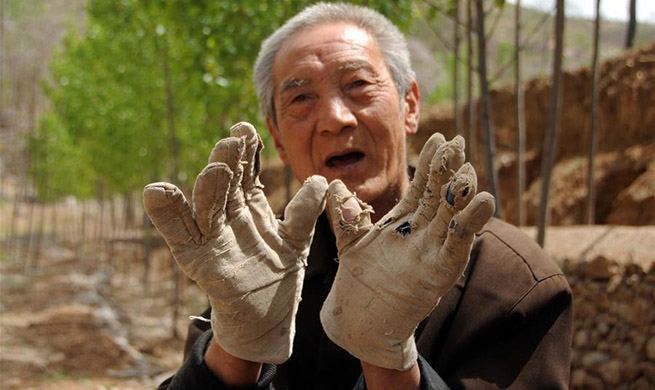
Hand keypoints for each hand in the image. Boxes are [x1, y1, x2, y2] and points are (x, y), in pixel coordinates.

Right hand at [143, 122, 327, 363]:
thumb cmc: (276, 277)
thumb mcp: (295, 240)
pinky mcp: (196, 261)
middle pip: (226, 183)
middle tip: (233, 141)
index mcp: (249, 206)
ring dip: (209, 186)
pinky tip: (156, 191)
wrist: (265, 320)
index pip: (246, 171)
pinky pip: (177, 234)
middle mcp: (227, 216)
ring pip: (206, 205)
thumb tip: (319, 178)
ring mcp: (210, 237)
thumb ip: (305, 211)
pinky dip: (165, 214)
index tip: (248, 129)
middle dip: (229, 162)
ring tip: (216, 170)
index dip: (247, 151)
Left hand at [320, 133, 494, 370]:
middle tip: (458, 143)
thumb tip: (332, 183)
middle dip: (448, 171)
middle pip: (439, 196)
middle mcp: (423, 233)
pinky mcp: (438, 273)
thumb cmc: (358, 281)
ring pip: (452, 217)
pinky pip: (457, 246)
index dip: (430, 163)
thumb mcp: (349, 241)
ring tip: (468, 170)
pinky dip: (469, 226)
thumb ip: (344, 214)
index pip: (421, 186)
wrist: (361, 322)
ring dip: (462, 195)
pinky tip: (482, 202)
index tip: (438, 137)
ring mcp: (432, 252)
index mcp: (403, 221)